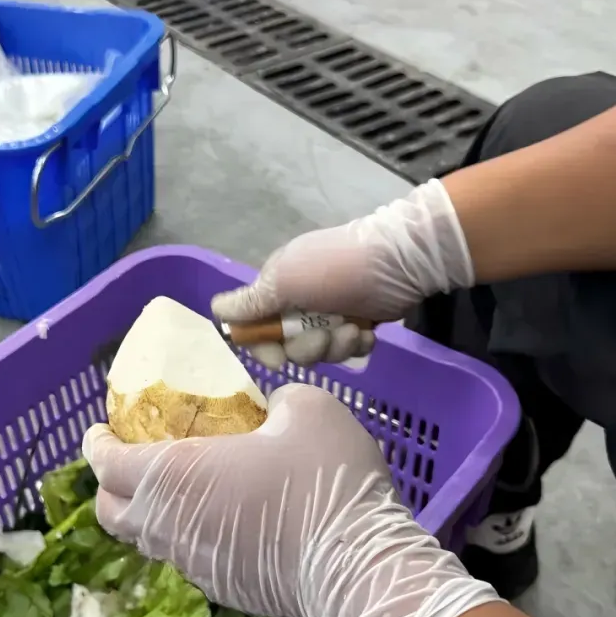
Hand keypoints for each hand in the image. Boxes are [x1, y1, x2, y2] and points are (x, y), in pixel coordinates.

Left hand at [82, 383, 499, 616]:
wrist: (360, 567)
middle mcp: (170, 526)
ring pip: (149, 541)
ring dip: (150, 513)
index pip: (104, 463)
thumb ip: (275, 401)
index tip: (99, 429)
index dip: (95, 443)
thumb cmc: (324, 477)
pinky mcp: (225, 591)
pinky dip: (189, 538)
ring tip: (182, 489)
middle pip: (111, 512)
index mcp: (173, 475)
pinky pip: (189, 560)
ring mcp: (195, 566)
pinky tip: (226, 521)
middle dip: (111, 484)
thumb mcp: (306, 408)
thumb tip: (271, 409)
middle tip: (135, 459)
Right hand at [212, 179, 474, 368]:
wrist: (400, 260)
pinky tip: (369, 331)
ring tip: (354, 328)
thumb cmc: (336, 268)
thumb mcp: (286, 281)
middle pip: (288, 347)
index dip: (263, 346)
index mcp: (277, 288)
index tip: (279, 356)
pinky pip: (348, 349)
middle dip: (309, 347)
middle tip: (328, 335)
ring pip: (320, 352)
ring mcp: (329, 314)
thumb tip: (215, 311)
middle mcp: (299, 303)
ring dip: (337, 346)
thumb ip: (251, 302)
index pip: (254, 329)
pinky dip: (358, 344)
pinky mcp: (357, 323)